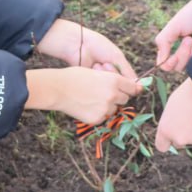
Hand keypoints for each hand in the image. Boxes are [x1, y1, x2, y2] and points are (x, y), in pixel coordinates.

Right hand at [25, 67, 142, 123]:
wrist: (58, 89)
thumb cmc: (75, 76)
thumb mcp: (97, 73)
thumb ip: (112, 80)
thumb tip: (123, 87)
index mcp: (114, 80)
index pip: (132, 87)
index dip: (131, 89)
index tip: (133, 91)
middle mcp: (113, 95)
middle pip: (125, 99)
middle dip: (118, 97)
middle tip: (104, 94)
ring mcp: (106, 108)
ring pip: (115, 110)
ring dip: (109, 106)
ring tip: (93, 100)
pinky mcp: (98, 119)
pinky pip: (104, 118)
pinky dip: (99, 114)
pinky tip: (87, 107)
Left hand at [35, 18, 137, 79]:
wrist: (79, 44)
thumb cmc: (99, 46)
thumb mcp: (117, 56)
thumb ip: (128, 71)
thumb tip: (139, 88)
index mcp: (118, 68)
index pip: (128, 82)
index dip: (129, 83)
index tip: (129, 83)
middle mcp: (110, 76)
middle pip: (119, 85)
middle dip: (114, 73)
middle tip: (106, 63)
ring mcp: (101, 81)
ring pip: (110, 86)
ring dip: (105, 74)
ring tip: (98, 63)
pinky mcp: (91, 83)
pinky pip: (100, 86)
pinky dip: (98, 76)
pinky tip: (93, 66)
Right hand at [153, 0, 191, 71]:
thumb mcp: (174, 26)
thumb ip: (163, 42)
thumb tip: (160, 64)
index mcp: (172, 44)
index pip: (166, 65)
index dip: (168, 64)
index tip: (173, 57)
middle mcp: (184, 50)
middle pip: (177, 67)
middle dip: (183, 54)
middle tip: (189, 37)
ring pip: (190, 67)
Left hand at [154, 78, 191, 151]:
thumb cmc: (189, 93)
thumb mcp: (172, 105)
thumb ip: (171, 121)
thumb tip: (176, 126)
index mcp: (166, 130)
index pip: (161, 146)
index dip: (165, 140)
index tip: (170, 132)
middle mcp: (180, 138)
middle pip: (178, 142)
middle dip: (181, 133)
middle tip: (186, 117)